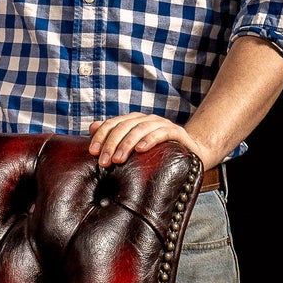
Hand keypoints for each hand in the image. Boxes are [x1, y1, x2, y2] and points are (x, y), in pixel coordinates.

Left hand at [87, 112, 206, 168]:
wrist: (190, 153)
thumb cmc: (157, 153)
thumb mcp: (133, 147)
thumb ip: (113, 137)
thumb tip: (91, 127)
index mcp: (134, 121)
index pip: (113, 124)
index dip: (101, 136)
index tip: (93, 152)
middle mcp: (146, 119)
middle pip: (124, 126)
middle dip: (111, 144)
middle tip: (104, 162)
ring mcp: (162, 124)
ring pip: (140, 128)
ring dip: (127, 144)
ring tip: (118, 159)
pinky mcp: (176, 132)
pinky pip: (161, 133)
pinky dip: (150, 140)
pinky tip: (140, 149)